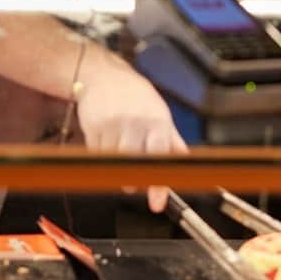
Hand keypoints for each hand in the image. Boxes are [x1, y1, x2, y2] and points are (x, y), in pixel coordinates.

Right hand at [77, 56, 186, 211]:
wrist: (105, 76)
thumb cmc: (136, 97)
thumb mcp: (161, 115)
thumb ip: (173, 143)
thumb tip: (187, 164)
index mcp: (157, 122)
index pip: (160, 158)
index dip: (158, 184)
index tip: (156, 203)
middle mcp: (136, 123)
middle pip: (134, 163)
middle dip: (133, 179)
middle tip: (134, 182)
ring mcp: (113, 124)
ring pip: (114, 162)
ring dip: (117, 168)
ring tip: (120, 154)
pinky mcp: (93, 126)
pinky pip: (97, 154)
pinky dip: (102, 156)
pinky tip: (107, 141)